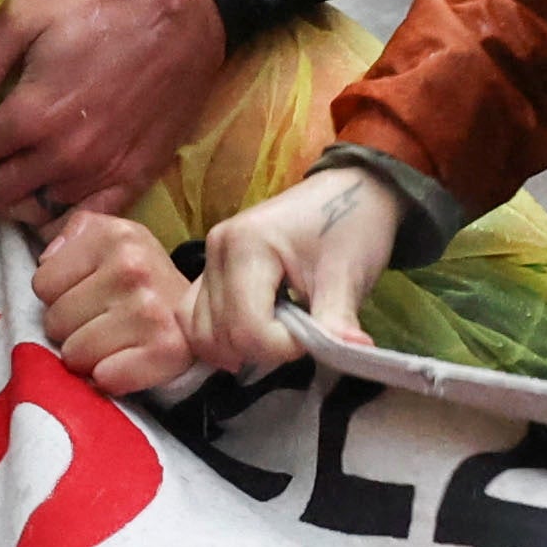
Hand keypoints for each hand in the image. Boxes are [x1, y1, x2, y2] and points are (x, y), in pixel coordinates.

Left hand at [0, 0, 227, 222]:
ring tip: (5, 174)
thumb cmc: (99, 9)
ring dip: (9, 198)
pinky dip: (56, 220)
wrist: (182, 18)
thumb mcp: (24, 17)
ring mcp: (100, 173)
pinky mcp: (133, 180)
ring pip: (33, 211)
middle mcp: (62, 155)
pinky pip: (82, 221)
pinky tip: (46, 199)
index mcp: (31, 115)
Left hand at [31, 211, 204, 396]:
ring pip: (74, 355)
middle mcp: (133, 269)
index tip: (86, 293)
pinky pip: (105, 378)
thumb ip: (71, 234)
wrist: (203, 308)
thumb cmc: (140, 276)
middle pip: (54, 321)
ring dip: (88, 355)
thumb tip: (45, 260)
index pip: (42, 284)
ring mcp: (150, 311)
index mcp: (115, 236)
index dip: (59, 293)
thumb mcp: (109, 236)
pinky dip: (111, 377)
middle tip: (101, 321)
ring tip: (113, 340)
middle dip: (71, 327)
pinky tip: (126, 361)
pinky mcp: (165, 351)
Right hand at [194, 164, 399, 375]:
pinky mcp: (210, 268)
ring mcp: (208, 259)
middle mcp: (216, 250)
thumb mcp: (349, 276)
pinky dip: (218, 337)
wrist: (347, 192)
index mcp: (247, 246)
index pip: (249, 328)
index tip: (317, 335)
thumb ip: (337, 322)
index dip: (285, 347)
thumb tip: (353, 353)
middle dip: (265, 348)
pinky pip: (194, 316)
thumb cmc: (350, 227)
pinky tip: (250, 337)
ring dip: (239, 348)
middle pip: (222, 334)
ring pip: (200, 331)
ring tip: (277, 335)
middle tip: (301, 335)